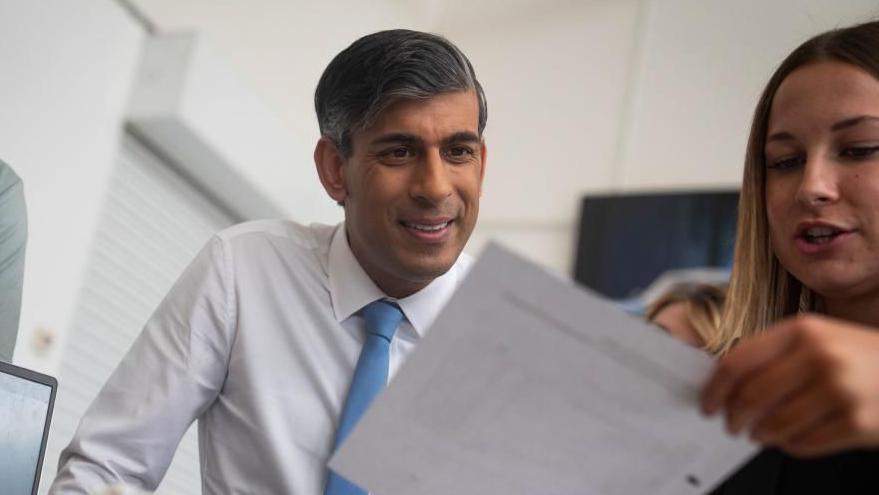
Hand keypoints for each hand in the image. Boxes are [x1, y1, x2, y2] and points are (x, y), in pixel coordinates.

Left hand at [701, 313, 878, 456]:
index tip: (707, 405)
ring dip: (760, 434)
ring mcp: (841, 391)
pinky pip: (803, 444)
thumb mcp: (819, 338)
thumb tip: (726, 388)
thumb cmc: (858, 356)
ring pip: (775, 424)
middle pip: (751, 396)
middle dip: (734, 416)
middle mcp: (819, 357)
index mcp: (802, 331)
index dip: (715, 389)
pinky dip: (790, 445)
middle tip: (731, 425)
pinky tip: (792, 439)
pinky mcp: (857, 423)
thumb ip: (775, 356)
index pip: (738, 362)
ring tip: (760, 433)